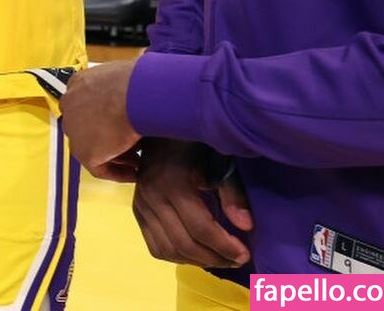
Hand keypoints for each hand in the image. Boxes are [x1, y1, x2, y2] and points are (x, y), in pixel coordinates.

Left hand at [60, 60, 141, 179]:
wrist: (137, 93)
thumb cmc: (137, 81)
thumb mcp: (123, 75)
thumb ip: (118, 87)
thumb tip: (134, 95)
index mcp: (78, 83)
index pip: (85, 104)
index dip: (104, 118)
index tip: (123, 126)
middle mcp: (69, 104)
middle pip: (85, 126)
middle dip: (107, 137)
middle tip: (131, 146)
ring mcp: (73, 128)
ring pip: (91, 147)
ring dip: (114, 155)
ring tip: (138, 161)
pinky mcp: (83, 151)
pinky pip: (99, 168)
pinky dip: (118, 173)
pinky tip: (135, 173)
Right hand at [132, 139, 251, 268]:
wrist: (158, 123)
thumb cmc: (192, 141)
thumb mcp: (216, 159)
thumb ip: (232, 192)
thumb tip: (246, 226)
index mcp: (172, 183)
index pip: (201, 228)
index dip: (225, 247)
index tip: (245, 254)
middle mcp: (152, 196)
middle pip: (184, 244)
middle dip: (215, 258)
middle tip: (236, 260)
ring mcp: (141, 203)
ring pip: (168, 250)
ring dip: (196, 261)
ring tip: (218, 257)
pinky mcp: (136, 208)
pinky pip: (154, 245)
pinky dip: (175, 255)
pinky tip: (194, 251)